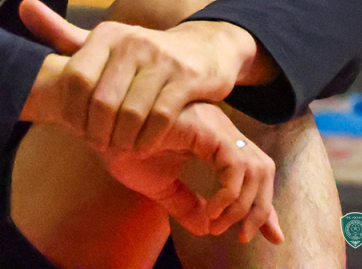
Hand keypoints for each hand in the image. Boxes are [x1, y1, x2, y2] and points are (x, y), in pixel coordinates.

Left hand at [19, 0, 255, 151]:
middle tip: (100, 145)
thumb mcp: (101, 42)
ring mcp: (161, 58)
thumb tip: (23, 6)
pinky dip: (148, 139)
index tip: (78, 129)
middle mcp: (131, 41)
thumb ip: (61, 32)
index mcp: (105, 34)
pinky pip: (160, 118)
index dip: (74, 112)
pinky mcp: (186, 77)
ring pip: (131, 113)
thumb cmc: (140, 54)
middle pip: (102, 102)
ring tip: (120, 148)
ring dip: (123, 139)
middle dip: (98, 131)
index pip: (76, 80)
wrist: (202, 49)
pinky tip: (143, 145)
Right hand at [105, 101, 283, 243]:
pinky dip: (228, 194)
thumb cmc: (123, 149)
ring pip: (255, 168)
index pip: (255, 169)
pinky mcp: (204, 127)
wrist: (98, 129)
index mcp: (213, 137)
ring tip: (215, 224)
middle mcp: (218, 127)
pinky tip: (208, 211)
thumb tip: (206, 228)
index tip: (262, 236)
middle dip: (260, 209)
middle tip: (241, 236)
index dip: (263, 204)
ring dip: (243, 206)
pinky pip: (234, 164)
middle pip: (263, 168)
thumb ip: (186, 203)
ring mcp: (213, 124)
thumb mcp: (162, 186)